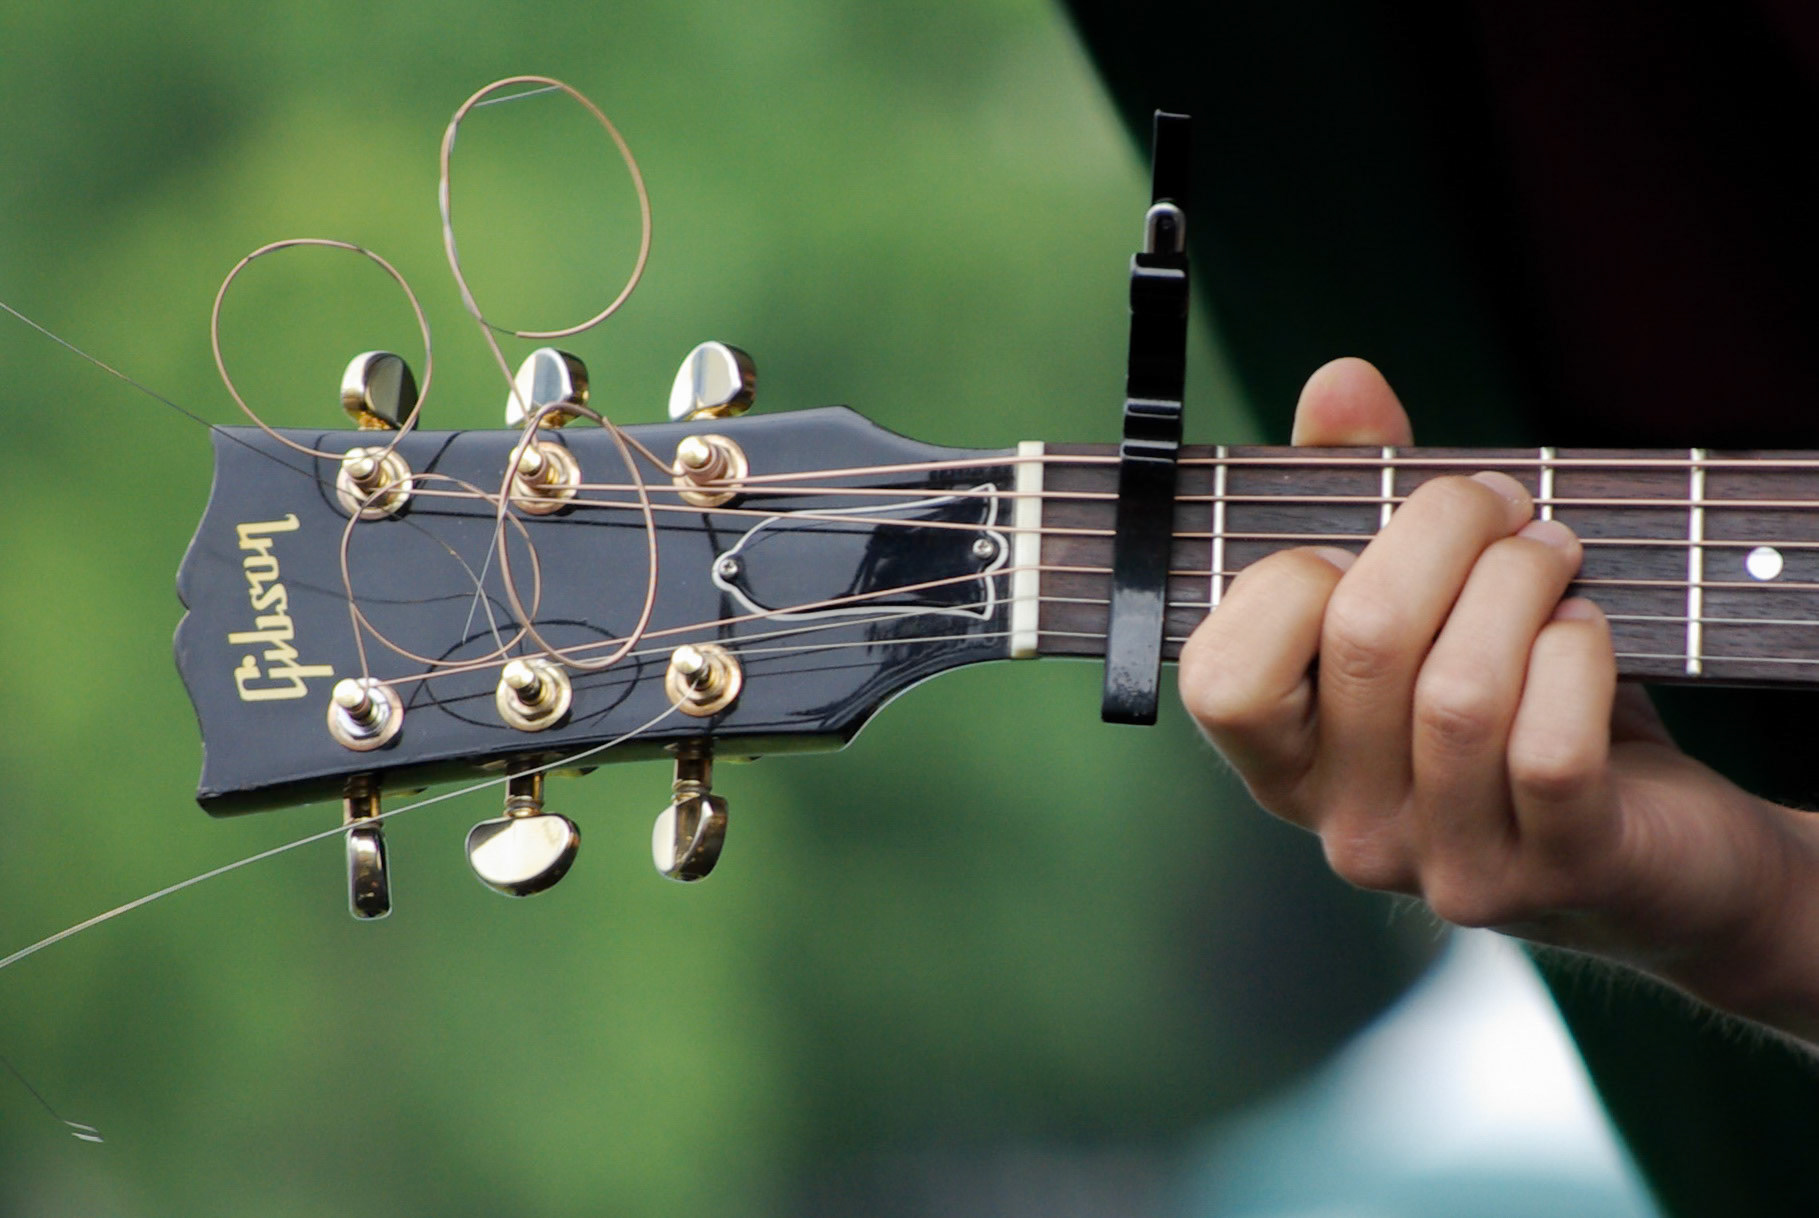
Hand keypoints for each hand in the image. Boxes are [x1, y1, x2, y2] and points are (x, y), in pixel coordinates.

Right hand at [1179, 358, 1818, 1039]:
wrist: (1661, 843)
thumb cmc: (1517, 697)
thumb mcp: (1426, 596)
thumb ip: (1361, 488)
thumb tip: (1342, 382)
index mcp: (1287, 765)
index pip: (1223, 681)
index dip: (1289, 581)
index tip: (1359, 542)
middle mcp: (1346, 829)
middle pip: (1364, 642)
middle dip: (1445, 529)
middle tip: (1500, 501)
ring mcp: (1445, 863)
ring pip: (1460, 694)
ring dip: (1522, 583)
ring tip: (1552, 553)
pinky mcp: (1553, 873)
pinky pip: (1549, 745)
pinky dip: (1577, 656)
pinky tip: (1587, 631)